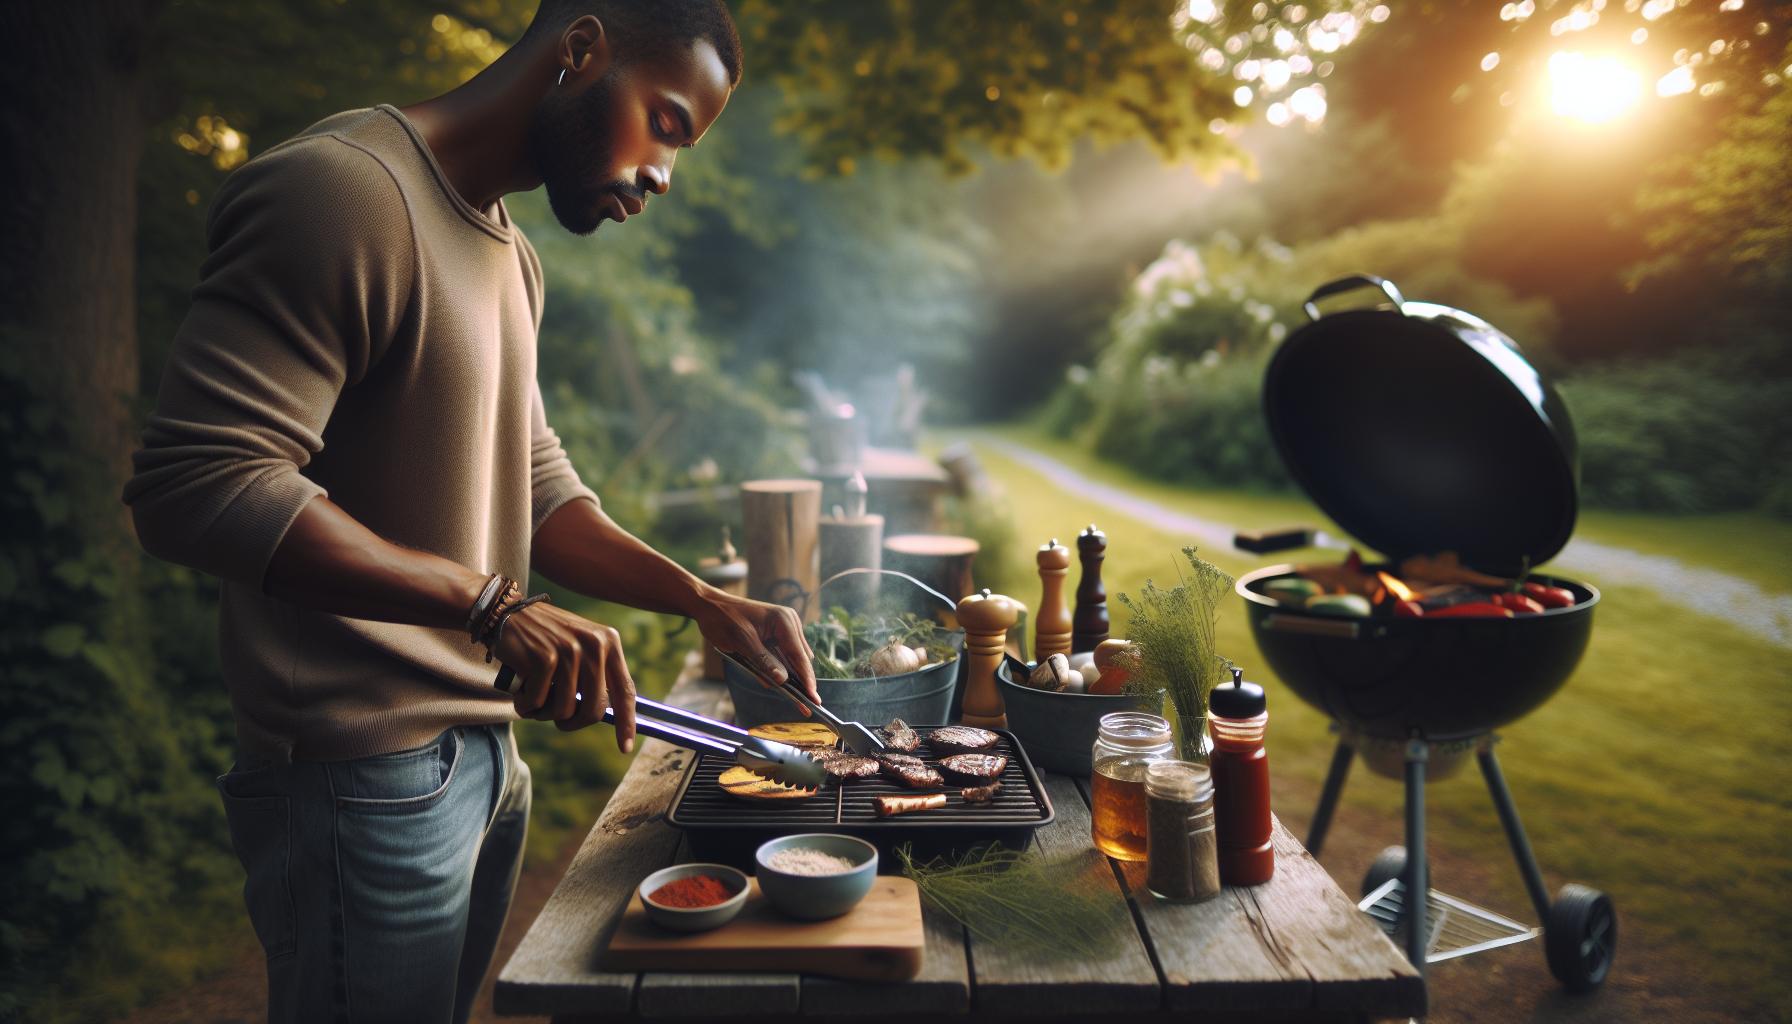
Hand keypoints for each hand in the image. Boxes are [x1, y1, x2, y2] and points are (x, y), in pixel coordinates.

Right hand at [493, 602, 636, 751]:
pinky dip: (526, 705)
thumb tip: (612, 714)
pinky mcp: (544, 659)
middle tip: (558, 719)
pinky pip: (538, 703)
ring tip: (534, 696)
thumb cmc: (546, 639)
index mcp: (609, 642)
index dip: (627, 722)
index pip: (625, 690)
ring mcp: (569, 651)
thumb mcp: (581, 647)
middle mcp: (594, 645)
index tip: (625, 748)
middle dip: (573, 722)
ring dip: (544, 713)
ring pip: (564, 710)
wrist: (508, 614)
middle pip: (594, 710)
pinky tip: (521, 691)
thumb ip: (598, 675)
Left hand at [693, 591, 819, 703]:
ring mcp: (783, 629)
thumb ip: (763, 661)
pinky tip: (777, 683)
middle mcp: (788, 623)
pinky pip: (781, 656)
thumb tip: (783, 680)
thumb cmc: (724, 619)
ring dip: (789, 676)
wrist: (709, 606)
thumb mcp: (742, 642)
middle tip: (806, 704)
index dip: (806, 678)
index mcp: (783, 620)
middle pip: (799, 658)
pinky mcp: (775, 635)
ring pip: (791, 659)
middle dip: (801, 680)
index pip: (799, 655)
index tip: (814, 697)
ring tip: (796, 699)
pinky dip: (778, 669)